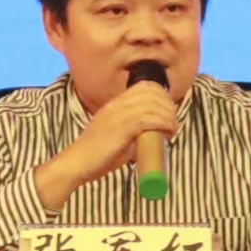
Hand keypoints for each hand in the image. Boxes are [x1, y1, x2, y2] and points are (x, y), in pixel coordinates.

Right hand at [35, 81, 175, 208]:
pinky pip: (149, 119)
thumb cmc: (97, 155)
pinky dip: (164, 124)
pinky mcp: (122, 128)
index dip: (162, 96)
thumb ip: (132, 131)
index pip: (145, 86)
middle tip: (172, 122)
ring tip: (172, 130)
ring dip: (169, 116)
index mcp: (115, 104)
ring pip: (153, 105)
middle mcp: (117, 105)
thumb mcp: (115, 135)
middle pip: (152, 92)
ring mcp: (119, 115)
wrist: (77, 163)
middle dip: (168, 105)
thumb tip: (151, 135)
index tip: (168, 112)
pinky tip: (168, 132)